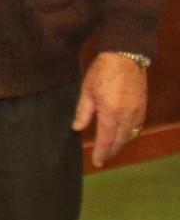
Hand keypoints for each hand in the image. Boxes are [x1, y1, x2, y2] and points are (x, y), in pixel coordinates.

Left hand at [74, 52, 147, 167]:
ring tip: (110, 149)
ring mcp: (137, 111)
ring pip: (130, 135)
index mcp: (110, 111)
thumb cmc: (102, 72)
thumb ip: (83, 112)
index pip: (106, 139)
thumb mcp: (87, 91)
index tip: (97, 162)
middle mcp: (126, 114)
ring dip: (121, 144)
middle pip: (119, 140)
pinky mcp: (143, 106)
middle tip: (103, 158)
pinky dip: (130, 134)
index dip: (102, 153)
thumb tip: (77, 128)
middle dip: (111, 151)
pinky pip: (137, 126)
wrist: (125, 57)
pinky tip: (122, 136)